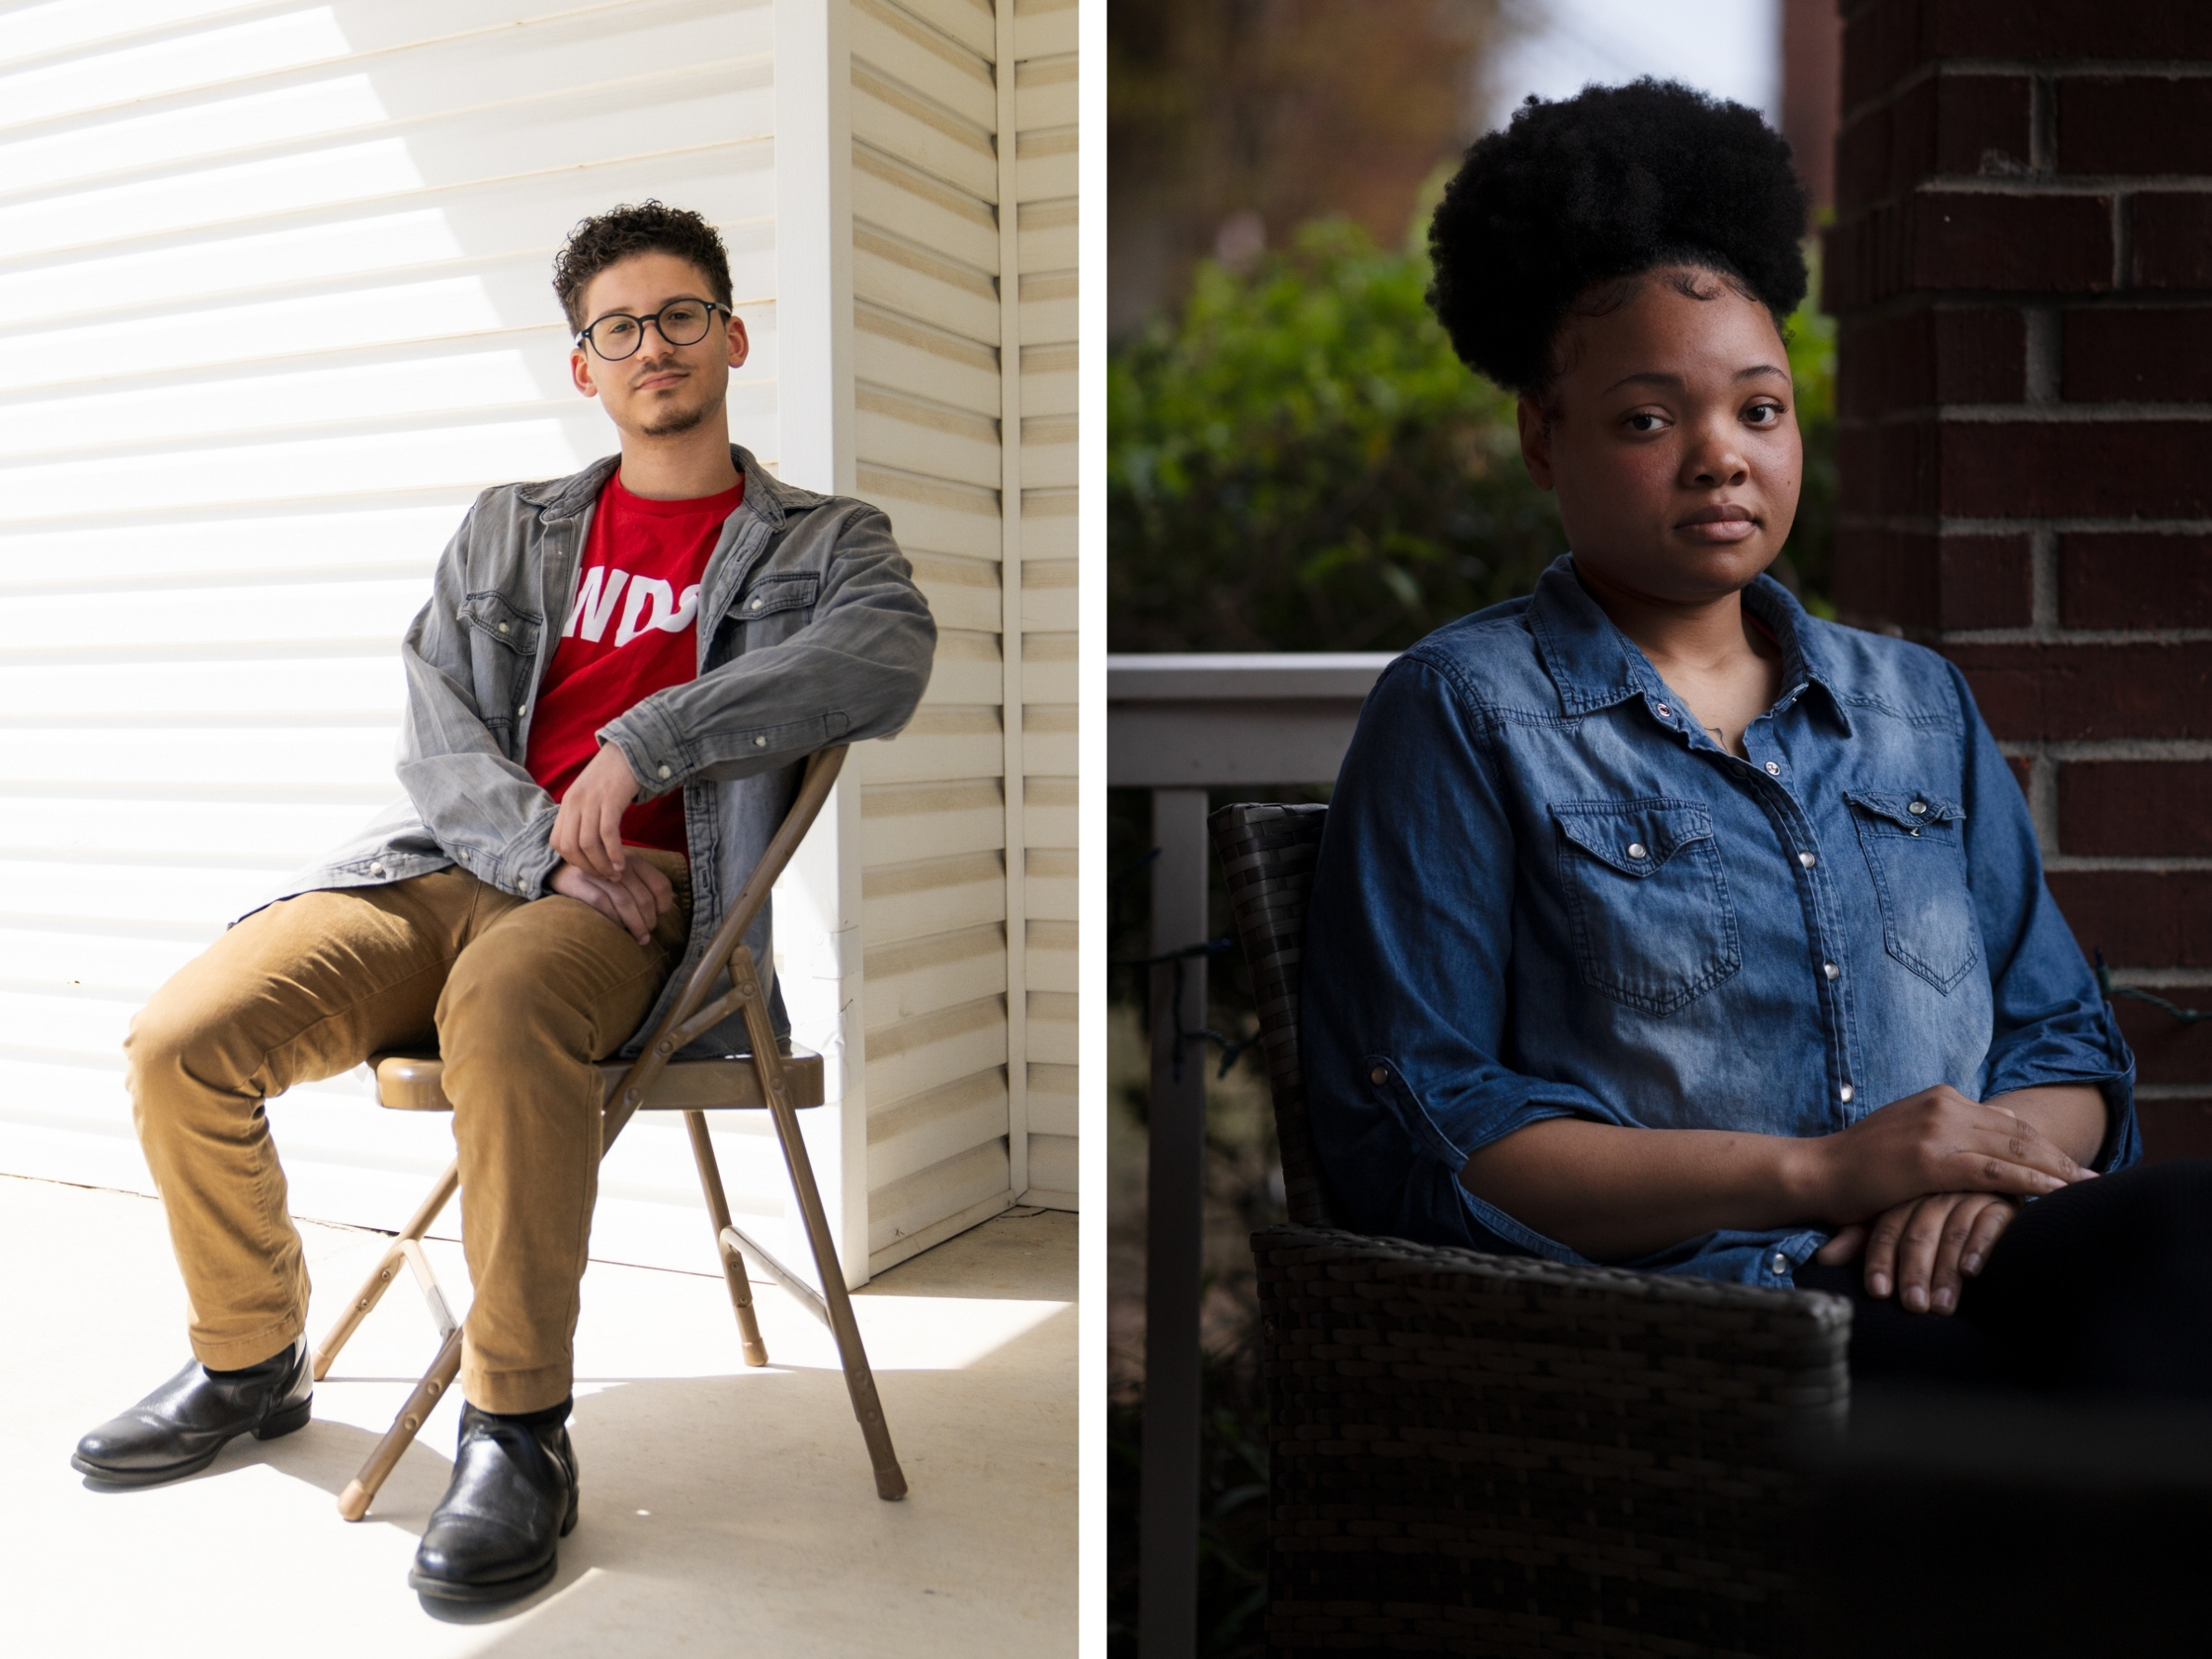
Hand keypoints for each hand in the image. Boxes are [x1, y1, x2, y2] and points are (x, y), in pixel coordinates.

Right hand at [548, 858, 673, 945]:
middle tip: (648, 934)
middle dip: (649, 920)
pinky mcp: (580, 883)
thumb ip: (641, 886)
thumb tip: (662, 910)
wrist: (559, 868)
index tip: (660, 916)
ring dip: (636, 924)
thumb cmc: (599, 877)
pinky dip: (613, 919)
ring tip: (640, 939)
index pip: (660, 884)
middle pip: (643, 897)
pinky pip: (602, 904)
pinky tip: (618, 929)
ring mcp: (598, 873)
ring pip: (625, 902)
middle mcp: (619, 865)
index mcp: (634, 860)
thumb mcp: (622, 874)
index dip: (664, 904)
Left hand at [552, 741, 642, 879]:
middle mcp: (575, 802)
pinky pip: (608, 834)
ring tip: (616, 873)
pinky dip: (614, 853)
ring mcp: (591, 801)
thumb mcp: (590, 795)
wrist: (630, 749)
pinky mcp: (611, 799)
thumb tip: (585, 844)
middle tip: (605, 877)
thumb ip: (583, 816)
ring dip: (602, 864)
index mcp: (567, 803)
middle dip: (588, 868)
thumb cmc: (613, 776)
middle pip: (571, 847)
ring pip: (588, 844)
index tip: (591, 869)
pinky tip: (622, 863)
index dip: (572, 861)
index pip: (558, 842)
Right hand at [1803, 1083, 2093, 1223]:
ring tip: (2089, 1187)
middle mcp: (1944, 1105)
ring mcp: (1938, 1131)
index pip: (2007, 1119)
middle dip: (2060, 1155)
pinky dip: (2032, 1182)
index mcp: (1940, 1097)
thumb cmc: (1859, 1162)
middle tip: (2096, 1177)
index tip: (2070, 1162)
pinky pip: (1995, 1172)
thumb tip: (1996, 1134)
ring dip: (2057, 1169)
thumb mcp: (1908, 1135)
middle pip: (2019, 1131)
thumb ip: (1948, 1131)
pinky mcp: (1932, 1161)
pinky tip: (2057, 1194)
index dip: (2044, 1142)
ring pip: (2014, 1148)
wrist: (1817, 1171)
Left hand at [1814, 1191, 2018, 1313]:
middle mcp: (1934, 1192)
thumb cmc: (1938, 1215)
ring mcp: (1969, 1194)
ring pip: (1952, 1232)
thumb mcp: (1896, 1222)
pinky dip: (1979, 1247)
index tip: (1878, 1292)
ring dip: (1945, 1271)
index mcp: (1904, 1195)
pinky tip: (1971, 1271)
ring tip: (1940, 1305)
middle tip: (1914, 1306)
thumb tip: (1823, 1257)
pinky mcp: (2004, 1202)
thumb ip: (1861, 1239)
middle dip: (1914, 1272)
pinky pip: (1990, 1223)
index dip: (1879, 1260)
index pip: (1886, 1228)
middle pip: (1918, 1232)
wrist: (1990, 1184)